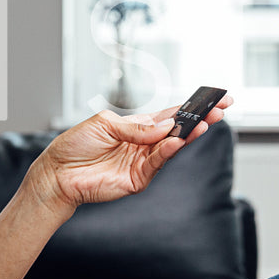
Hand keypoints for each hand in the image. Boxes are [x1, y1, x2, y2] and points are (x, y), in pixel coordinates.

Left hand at [28, 94, 232, 209]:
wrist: (57, 173)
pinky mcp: (138, 179)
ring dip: (189, 135)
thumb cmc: (75, 145)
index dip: (190, 108)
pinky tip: (177, 141)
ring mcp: (142, 162)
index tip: (212, 99)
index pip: (170, 115)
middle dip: (200, 120)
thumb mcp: (104, 124)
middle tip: (221, 110)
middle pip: (178, 131)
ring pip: (172, 147)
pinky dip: (168, 152)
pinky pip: (157, 163)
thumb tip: (166, 125)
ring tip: (203, 124)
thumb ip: (136, 126)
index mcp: (137, 126)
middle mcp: (144, 143)